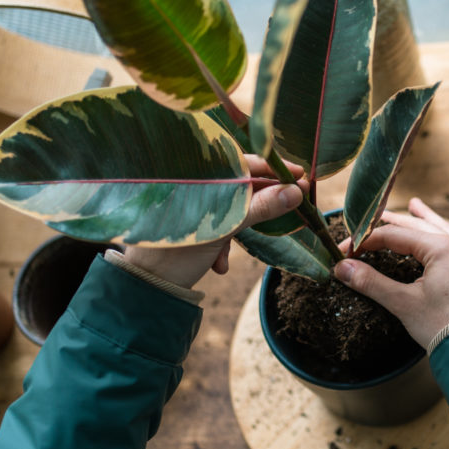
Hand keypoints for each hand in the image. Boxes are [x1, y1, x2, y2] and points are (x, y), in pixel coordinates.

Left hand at [123, 156, 304, 288]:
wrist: (148, 286)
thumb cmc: (178, 251)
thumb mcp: (225, 228)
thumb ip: (261, 207)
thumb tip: (296, 192)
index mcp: (197, 175)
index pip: (243, 162)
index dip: (274, 169)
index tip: (300, 177)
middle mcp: (193, 184)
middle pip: (239, 185)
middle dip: (259, 204)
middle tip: (289, 207)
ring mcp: (191, 204)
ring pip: (230, 207)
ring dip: (238, 229)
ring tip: (231, 254)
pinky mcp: (190, 224)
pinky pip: (217, 225)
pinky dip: (222, 243)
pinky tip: (219, 264)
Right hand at [333, 198, 448, 347]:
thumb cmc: (444, 326)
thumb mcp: (404, 303)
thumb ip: (372, 283)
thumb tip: (342, 268)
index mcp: (441, 248)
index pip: (393, 236)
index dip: (365, 241)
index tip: (345, 252)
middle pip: (415, 226)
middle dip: (390, 224)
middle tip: (367, 220)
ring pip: (438, 229)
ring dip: (421, 220)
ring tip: (413, 205)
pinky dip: (438, 233)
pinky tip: (437, 233)